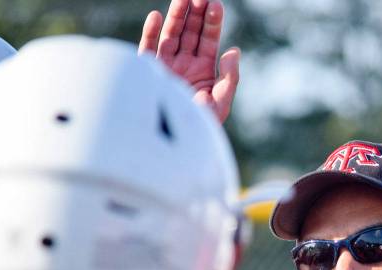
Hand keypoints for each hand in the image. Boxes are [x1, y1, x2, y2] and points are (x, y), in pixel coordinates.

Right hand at [139, 0, 240, 123]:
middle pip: (191, 32)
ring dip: (176, 16)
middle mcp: (185, 64)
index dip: (213, 22)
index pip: (209, 40)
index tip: (216, 5)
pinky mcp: (148, 72)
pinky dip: (151, 32)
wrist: (174, 143)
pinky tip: (156, 16)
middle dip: (196, 13)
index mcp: (204, 70)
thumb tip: (234, 51)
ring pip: (171, 35)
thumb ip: (229, 78)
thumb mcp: (220, 104)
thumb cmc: (199, 128)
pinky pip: (148, 48)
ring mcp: (166, 65)